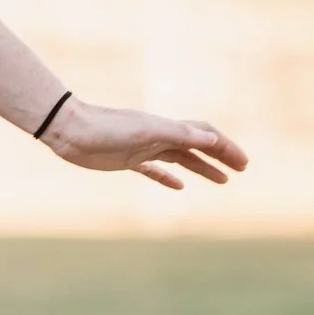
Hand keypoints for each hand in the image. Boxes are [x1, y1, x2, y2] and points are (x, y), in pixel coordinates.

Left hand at [43, 97, 248, 190]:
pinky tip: (178, 187)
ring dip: (202, 167)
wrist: (69, 131)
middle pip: (197, 145)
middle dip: (221, 156)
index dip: (226, 148)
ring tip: (222, 181)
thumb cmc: (104, 128)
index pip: (205, 135)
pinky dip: (169, 177)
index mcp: (166, 127)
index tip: (244, 164)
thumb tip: (209, 136)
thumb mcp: (144, 131)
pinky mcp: (127, 160)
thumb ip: (176, 132)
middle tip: (241, 170)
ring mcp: (143, 148)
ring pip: (180, 158)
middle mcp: (158, 136)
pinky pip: (154, 170)